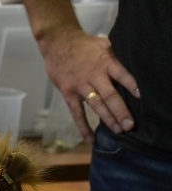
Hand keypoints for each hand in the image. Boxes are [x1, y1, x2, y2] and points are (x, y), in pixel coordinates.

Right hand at [38, 28, 138, 142]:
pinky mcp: (68, 93)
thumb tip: (127, 73)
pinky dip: (83, 127)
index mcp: (105, 62)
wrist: (58, 43)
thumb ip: (113, 59)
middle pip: (109, 95)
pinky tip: (90, 139)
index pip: (122, 75)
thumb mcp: (103, 45)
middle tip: (130, 126)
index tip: (141, 98)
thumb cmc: (83, 45)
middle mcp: (94, 75)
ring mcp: (80, 85)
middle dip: (121, 111)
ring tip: (118, 130)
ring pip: (96, 105)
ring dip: (107, 119)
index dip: (132, 86)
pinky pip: (76, 112)